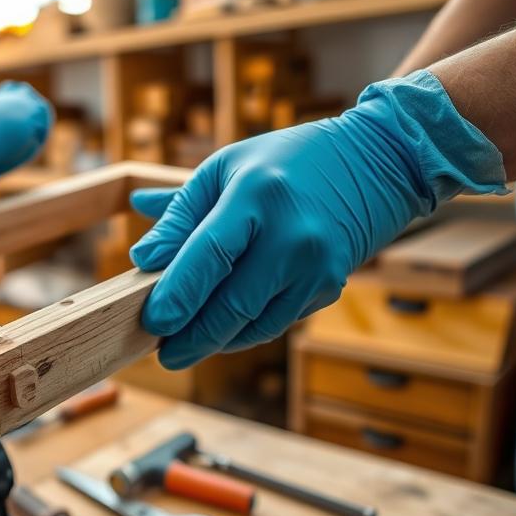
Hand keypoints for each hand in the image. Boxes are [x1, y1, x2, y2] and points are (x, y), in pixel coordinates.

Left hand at [130, 70, 505, 368]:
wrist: (374, 164)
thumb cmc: (282, 164)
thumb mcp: (224, 170)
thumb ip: (179, 215)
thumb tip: (142, 258)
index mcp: (258, 195)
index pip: (211, 254)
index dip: (179, 294)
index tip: (153, 322)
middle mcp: (292, 236)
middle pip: (232, 304)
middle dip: (191, 336)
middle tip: (162, 352)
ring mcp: (316, 268)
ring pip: (252, 325)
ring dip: (213, 341)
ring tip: (181, 345)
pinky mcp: (327, 289)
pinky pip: (273, 323)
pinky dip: (240, 332)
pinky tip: (217, 332)